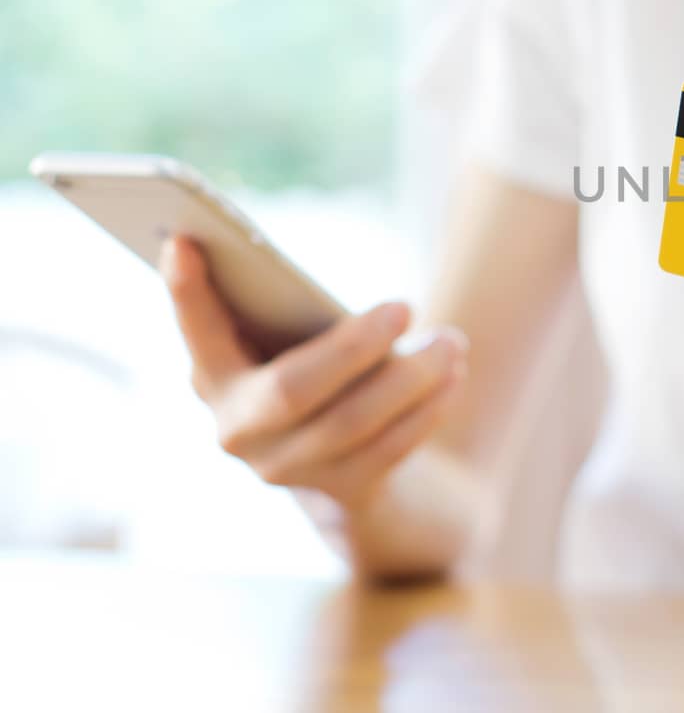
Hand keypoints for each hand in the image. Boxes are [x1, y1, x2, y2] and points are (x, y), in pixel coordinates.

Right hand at [161, 235, 467, 506]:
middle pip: (293, 389)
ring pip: (353, 421)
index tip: (183, 240)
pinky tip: (454, 377)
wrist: (347, 461)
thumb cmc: (317, 369)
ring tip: (452, 342)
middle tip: (405, 307)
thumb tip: (306, 283)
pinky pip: (387, 449)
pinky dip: (426, 409)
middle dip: (353, 347)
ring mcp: (285, 467)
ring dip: (411, 378)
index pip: (196, 331)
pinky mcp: (338, 489)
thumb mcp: (294, 340)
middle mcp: (237, 429)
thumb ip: (288, 314)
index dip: (185, 293)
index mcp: (214, 377)